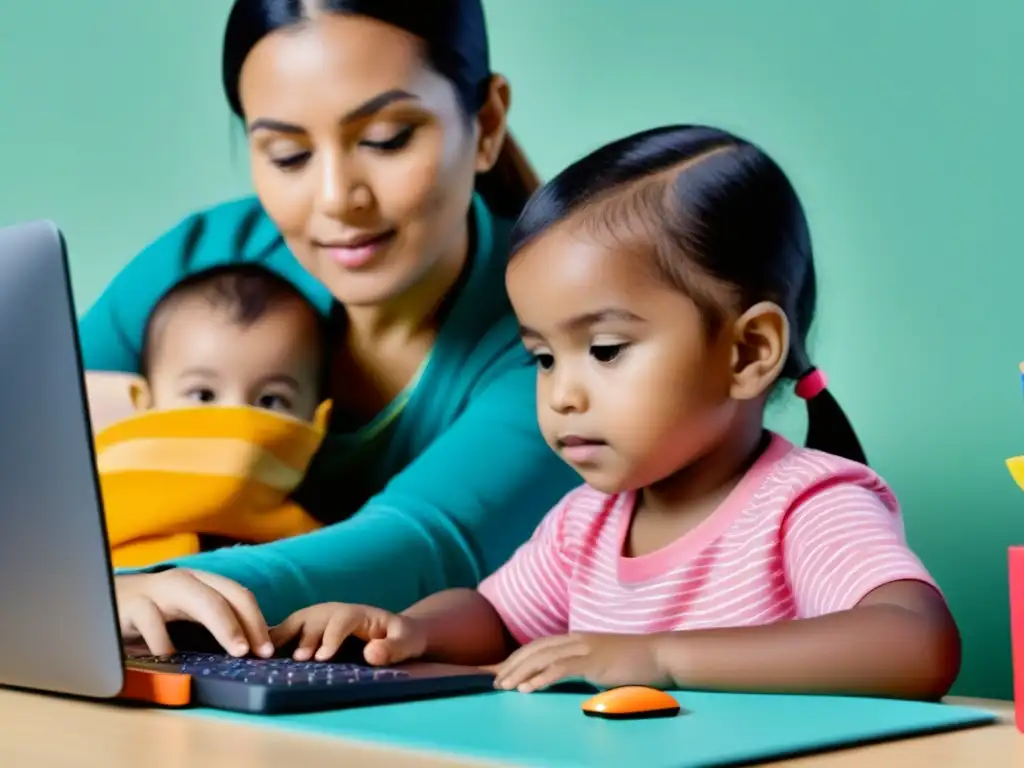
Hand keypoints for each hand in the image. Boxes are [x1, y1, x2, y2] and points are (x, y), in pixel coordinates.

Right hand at [115, 570, 271, 657]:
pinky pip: (154, 620)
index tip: (267, 650)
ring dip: (224, 625)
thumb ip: (210, 624)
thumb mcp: (183, 615)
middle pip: (226, 595)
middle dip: (248, 623)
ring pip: (201, 599)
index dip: (257, 621)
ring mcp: (159, 588)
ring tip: (236, 651)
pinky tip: (172, 658)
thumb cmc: (147, 613)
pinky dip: (165, 640)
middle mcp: (184, 580)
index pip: (239, 595)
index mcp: (201, 582)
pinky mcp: (132, 603)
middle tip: (257, 653)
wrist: (95, 601)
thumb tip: (249, 648)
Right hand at [269, 603, 426, 663]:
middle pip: (316, 616)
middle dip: (305, 636)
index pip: (343, 618)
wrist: (397, 632)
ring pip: (299, 619)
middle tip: (298, 659)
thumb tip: (371, 654)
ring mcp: (321, 617)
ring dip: (284, 634)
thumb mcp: (407, 643)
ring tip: (272, 654)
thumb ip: (392, 648)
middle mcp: (336, 610)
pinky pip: (289, 629)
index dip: (331, 636)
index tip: (322, 657)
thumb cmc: (403, 638)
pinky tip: (259, 650)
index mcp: (360, 612)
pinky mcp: (310, 627)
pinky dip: (275, 637)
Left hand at [493, 633, 668, 692]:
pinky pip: (561, 668)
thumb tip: (562, 678)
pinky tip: (528, 688)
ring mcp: (585, 648)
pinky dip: (541, 678)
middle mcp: (577, 639)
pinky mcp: (594, 662)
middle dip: (512, 665)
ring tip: (504, 686)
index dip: (518, 657)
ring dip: (520, 672)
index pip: (539, 645)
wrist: (660, 656)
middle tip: (494, 682)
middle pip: (535, 649)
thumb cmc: (634, 663)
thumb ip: (581, 667)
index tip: (500, 671)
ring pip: (543, 657)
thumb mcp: (601, 662)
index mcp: (577, 639)